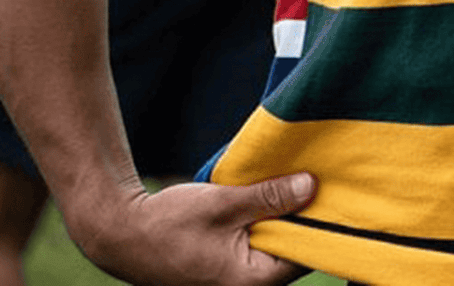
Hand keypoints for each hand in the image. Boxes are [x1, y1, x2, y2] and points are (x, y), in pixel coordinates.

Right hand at [78, 173, 317, 285]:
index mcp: (250, 281)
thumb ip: (270, 196)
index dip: (319, 221)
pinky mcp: (226, 269)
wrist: (123, 236)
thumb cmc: (170, 223)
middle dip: (302, 216)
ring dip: (282, 217)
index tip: (331, 190)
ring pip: (275, 246)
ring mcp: (234, 281)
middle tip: (314, 177)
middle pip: (291, 250)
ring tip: (293, 181)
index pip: (304, 254)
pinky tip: (268, 195)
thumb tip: (312, 187)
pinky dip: (265, 222)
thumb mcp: (225, 202)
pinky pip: (258, 245)